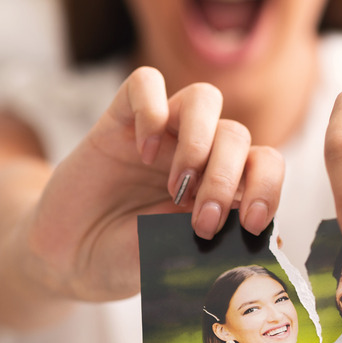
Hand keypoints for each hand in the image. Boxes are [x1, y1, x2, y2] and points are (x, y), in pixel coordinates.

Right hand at [23, 67, 283, 300]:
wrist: (68, 258)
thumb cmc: (126, 258)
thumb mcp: (174, 257)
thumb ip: (215, 242)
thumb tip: (273, 238)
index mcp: (220, 187)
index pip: (264, 164)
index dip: (268, 186)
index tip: (249, 222)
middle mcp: (197, 155)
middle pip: (236, 134)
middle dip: (225, 178)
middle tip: (202, 220)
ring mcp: (161, 134)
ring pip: (203, 98)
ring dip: (199, 139)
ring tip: (176, 184)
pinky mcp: (120, 121)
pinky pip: (145, 84)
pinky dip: (152, 109)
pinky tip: (142, 151)